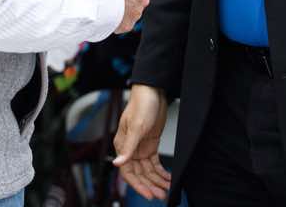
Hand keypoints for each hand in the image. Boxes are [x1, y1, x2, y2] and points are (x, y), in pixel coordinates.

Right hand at [113, 85, 170, 199]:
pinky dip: (161, 171)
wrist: (153, 91)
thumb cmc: (141, 104)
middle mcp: (130, 149)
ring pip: (148, 170)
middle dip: (150, 185)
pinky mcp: (151, 144)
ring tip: (166, 189)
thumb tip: (118, 163)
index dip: (138, 185)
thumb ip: (128, 147)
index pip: (128, 172)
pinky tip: (167, 177)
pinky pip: (154, 163)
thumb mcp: (136, 127)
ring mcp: (141, 147)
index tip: (149, 194)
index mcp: (122, 145)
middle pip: (139, 173)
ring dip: (157, 180)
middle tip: (161, 194)